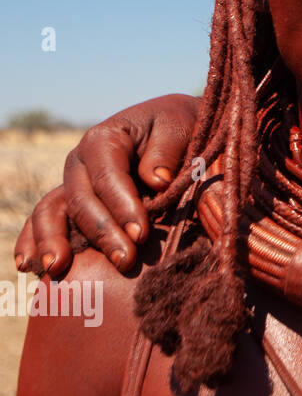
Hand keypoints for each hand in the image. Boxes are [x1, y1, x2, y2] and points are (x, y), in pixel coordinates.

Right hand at [13, 94, 199, 275]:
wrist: (171, 129)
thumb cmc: (177, 128)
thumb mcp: (178, 126)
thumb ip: (166, 150)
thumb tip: (155, 181)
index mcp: (104, 139)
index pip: (108, 177)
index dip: (122, 206)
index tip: (141, 234)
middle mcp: (80, 162)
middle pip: (82, 200)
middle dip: (102, 233)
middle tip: (124, 261)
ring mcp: (72, 182)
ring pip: (53, 211)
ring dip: (53, 241)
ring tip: (56, 269)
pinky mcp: (72, 202)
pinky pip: (46, 219)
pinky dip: (33, 240)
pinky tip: (29, 266)